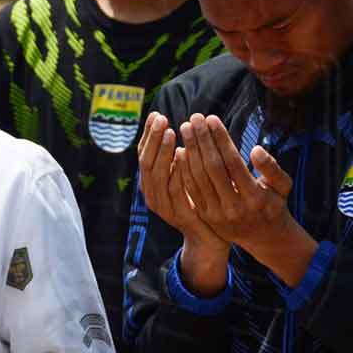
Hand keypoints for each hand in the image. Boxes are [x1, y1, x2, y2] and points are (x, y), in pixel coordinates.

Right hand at [138, 112, 224, 247]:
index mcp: (151, 184)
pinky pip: (175, 191)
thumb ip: (175, 159)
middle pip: (147, 163)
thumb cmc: (199, 202)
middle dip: (153, 139)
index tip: (156, 114)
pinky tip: (182, 156)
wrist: (209, 238)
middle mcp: (152, 195)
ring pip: (158, 176)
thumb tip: (171, 128)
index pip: (143, 155)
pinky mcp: (179, 215)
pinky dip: (177, 172)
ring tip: (171, 132)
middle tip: (161, 119)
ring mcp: (164, 207)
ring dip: (163, 152)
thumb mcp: (184, 177)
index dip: (148, 135)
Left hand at [177, 114, 294, 254]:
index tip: (212, 118)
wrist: (262, 237)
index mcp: (255, 198)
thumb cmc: (273, 203)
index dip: (221, 139)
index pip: (233, 162)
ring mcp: (217, 214)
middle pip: (212, 167)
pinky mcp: (205, 216)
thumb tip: (256, 150)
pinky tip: (181, 149)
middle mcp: (234, 207)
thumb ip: (272, 167)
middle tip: (194, 117)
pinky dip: (184, 168)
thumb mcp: (283, 186)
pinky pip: (191, 188)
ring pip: (199, 177)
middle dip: (202, 140)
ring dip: (190, 150)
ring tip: (186, 128)